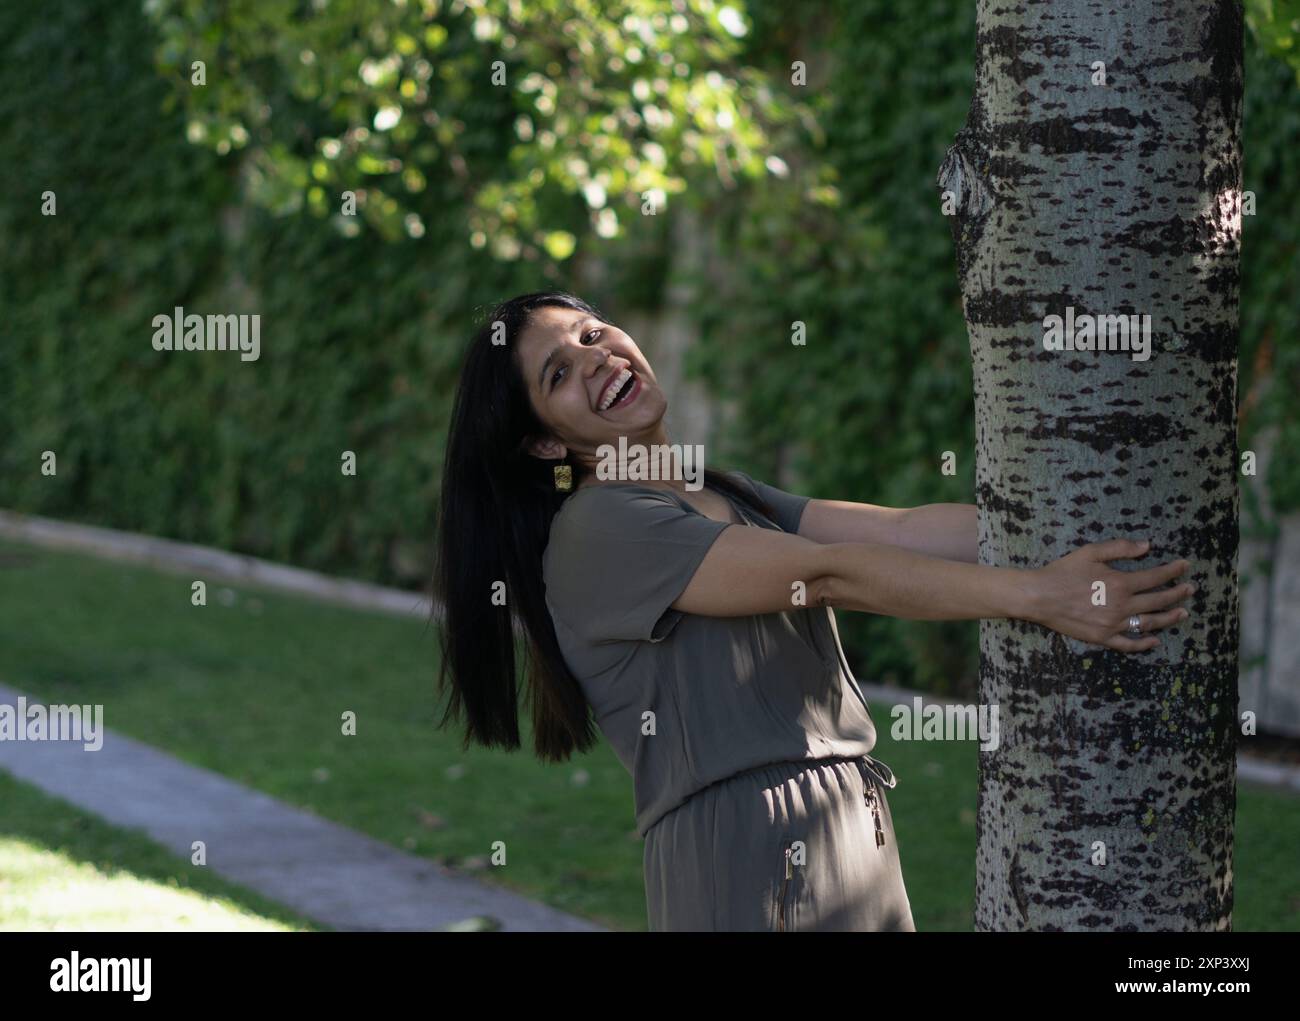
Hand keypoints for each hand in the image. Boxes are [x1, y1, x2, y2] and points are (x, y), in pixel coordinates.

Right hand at [1024, 539, 1192, 651]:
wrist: (1039, 596)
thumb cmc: (1062, 572)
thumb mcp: (1090, 552)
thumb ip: (1120, 548)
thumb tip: (1147, 546)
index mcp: (1120, 583)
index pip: (1155, 577)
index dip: (1173, 571)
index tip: (1185, 566)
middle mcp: (1122, 605)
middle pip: (1158, 600)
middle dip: (1177, 593)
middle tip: (1190, 589)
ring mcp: (1114, 624)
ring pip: (1149, 623)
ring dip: (1169, 618)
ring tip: (1183, 613)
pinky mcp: (1103, 638)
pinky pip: (1128, 644)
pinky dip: (1144, 643)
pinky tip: (1155, 640)